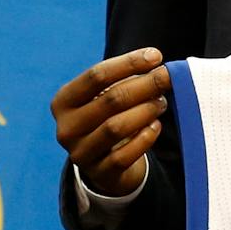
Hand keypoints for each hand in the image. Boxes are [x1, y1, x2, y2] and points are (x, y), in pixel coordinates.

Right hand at [50, 49, 169, 197]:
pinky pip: (125, 155)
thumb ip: (125, 79)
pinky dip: (144, 138)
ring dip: (145, 111)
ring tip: (161, 102)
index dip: (128, 63)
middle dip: (144, 85)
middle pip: (110, 100)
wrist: (103, 162)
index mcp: (63, 101)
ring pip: (117, 127)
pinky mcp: (99, 173)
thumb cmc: (107, 118)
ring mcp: (80, 153)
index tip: (156, 56)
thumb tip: (155, 62)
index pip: (96, 76)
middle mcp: (66, 127)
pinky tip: (155, 126)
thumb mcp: (105, 96)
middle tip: (167, 78)